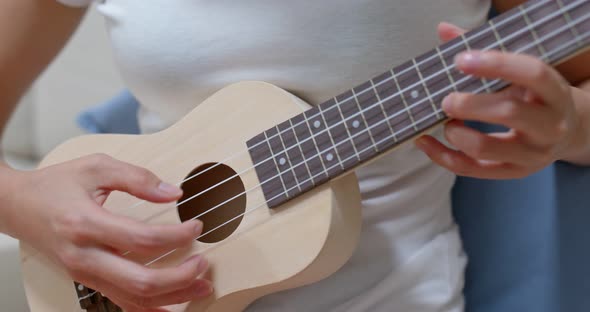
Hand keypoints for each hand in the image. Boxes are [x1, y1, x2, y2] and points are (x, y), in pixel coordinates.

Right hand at [2, 154, 211, 310]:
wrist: (16, 206)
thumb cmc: (56, 185)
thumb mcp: (96, 166)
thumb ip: (137, 177)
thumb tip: (174, 193)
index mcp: (85, 224)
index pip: (142, 239)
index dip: (177, 236)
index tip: (197, 226)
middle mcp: (84, 256)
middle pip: (140, 281)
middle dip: (181, 276)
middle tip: (204, 261)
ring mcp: (84, 274)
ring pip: (134, 299)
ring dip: (173, 296)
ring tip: (202, 286)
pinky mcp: (88, 281)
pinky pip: (122, 303)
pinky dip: (150, 308)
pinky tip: (173, 305)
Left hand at [415, 23, 583, 178]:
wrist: (567, 132)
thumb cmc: (534, 96)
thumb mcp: (521, 72)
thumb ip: (485, 51)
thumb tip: (444, 30)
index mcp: (554, 92)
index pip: (532, 73)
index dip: (495, 64)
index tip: (460, 59)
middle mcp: (550, 125)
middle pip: (509, 112)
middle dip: (469, 104)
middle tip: (446, 99)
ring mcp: (533, 153)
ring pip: (487, 147)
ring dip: (456, 133)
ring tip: (445, 121)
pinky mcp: (514, 173)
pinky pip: (472, 169)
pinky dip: (442, 156)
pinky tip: (424, 142)